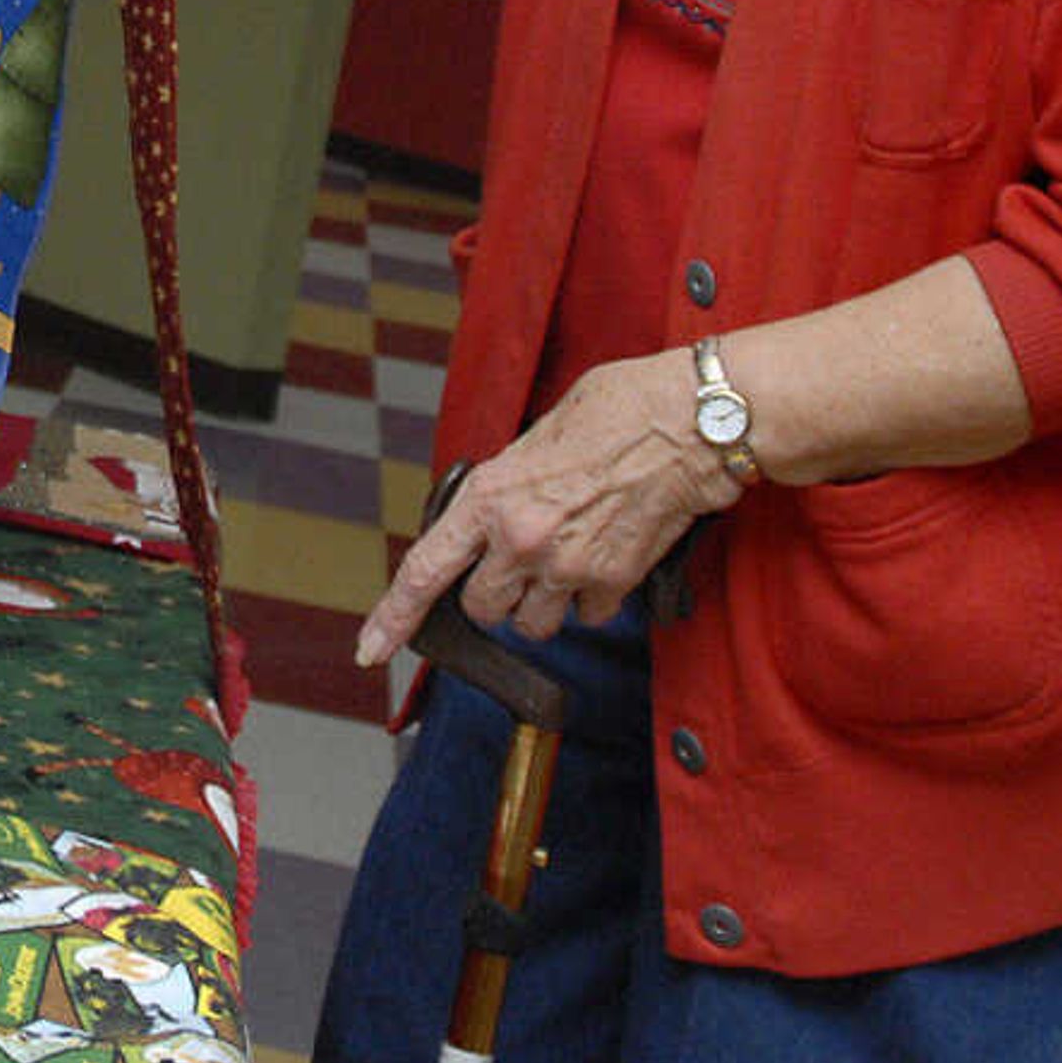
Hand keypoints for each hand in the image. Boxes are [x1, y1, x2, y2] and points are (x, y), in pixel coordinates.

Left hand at [355, 348, 738, 664]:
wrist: (689, 423)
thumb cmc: (616, 413)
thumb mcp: (535, 439)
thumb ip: (506, 489)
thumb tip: (492, 519)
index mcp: (488, 498)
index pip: (424, 571)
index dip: (393, 617)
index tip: (371, 649)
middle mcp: (520, 540)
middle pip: (484, 609)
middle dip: (496, 594)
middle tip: (519, 562)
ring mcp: (567, 567)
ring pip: (534, 624)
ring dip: (543, 603)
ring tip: (568, 555)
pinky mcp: (613, 583)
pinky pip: (587, 617)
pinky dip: (591, 600)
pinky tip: (604, 556)